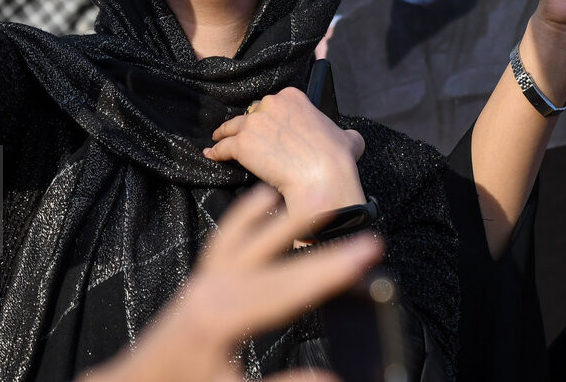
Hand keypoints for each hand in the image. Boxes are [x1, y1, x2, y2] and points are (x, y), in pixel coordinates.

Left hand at [83, 185, 380, 381]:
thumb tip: (334, 378)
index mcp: (222, 318)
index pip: (289, 288)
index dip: (331, 269)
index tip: (367, 252)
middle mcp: (212, 289)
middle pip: (275, 255)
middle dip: (320, 242)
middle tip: (363, 230)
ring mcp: (203, 280)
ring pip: (248, 236)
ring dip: (282, 218)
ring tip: (316, 202)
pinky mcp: (198, 281)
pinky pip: (224, 239)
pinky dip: (244, 216)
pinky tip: (262, 201)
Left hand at [205, 89, 365, 225]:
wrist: (322, 180)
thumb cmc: (336, 160)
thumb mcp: (348, 137)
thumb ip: (344, 133)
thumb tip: (349, 137)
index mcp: (293, 96)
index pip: (274, 103)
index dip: (271, 117)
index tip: (270, 127)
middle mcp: (271, 103)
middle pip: (252, 113)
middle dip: (250, 125)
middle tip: (249, 138)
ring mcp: (254, 123)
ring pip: (233, 127)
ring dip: (225, 134)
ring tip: (219, 139)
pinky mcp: (242, 144)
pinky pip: (223, 147)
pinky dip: (216, 152)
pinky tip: (212, 155)